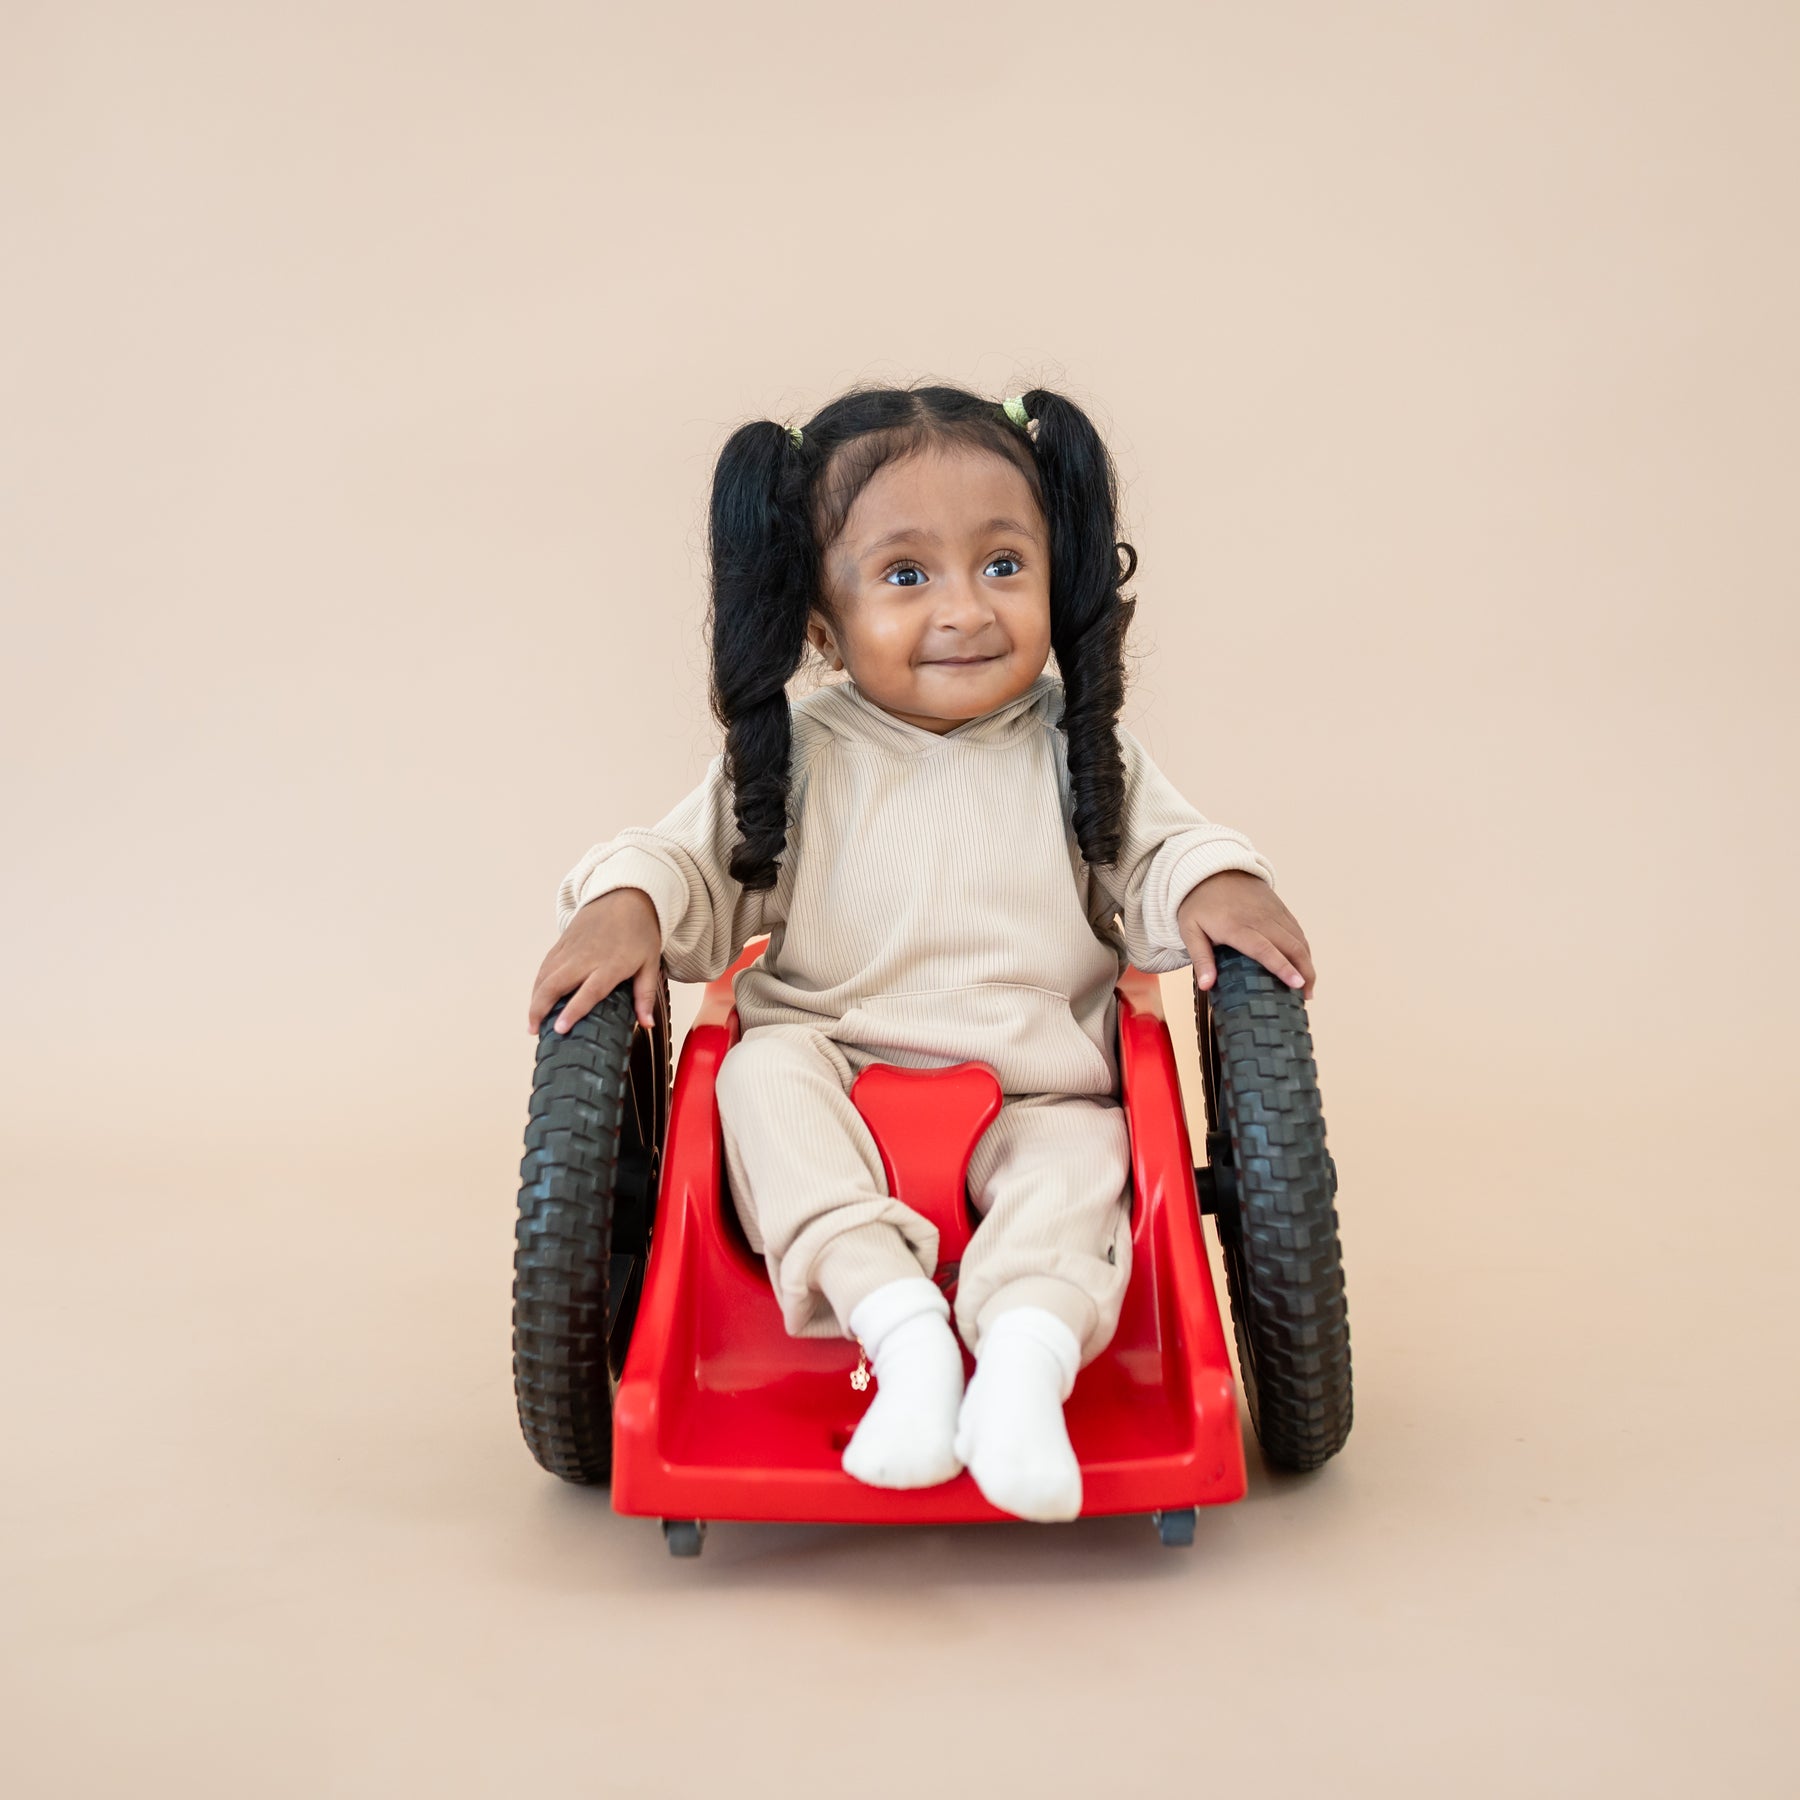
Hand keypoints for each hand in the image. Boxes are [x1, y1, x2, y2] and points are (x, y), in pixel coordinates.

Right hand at [527, 887, 663, 1035]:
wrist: (625, 894)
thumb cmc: (640, 931)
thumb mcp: (650, 963)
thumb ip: (644, 995)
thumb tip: (647, 1025)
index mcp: (611, 964)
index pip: (589, 991)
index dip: (573, 1010)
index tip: (559, 1028)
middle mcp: (586, 957)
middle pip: (556, 984)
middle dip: (540, 1008)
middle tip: (534, 1031)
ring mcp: (571, 949)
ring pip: (545, 975)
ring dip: (535, 999)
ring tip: (532, 1022)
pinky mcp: (562, 942)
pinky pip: (545, 965)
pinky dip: (537, 983)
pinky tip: (535, 999)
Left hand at [1177, 870, 1315, 1000]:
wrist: (1212, 868)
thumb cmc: (1198, 902)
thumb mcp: (1190, 930)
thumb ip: (1200, 958)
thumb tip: (1206, 986)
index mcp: (1236, 927)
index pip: (1265, 950)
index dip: (1283, 968)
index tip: (1298, 984)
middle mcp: (1260, 919)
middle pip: (1291, 946)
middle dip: (1305, 972)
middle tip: (1306, 996)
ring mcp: (1273, 912)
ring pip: (1298, 939)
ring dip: (1308, 962)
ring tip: (1308, 986)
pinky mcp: (1279, 908)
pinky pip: (1297, 929)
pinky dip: (1304, 948)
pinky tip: (1304, 963)